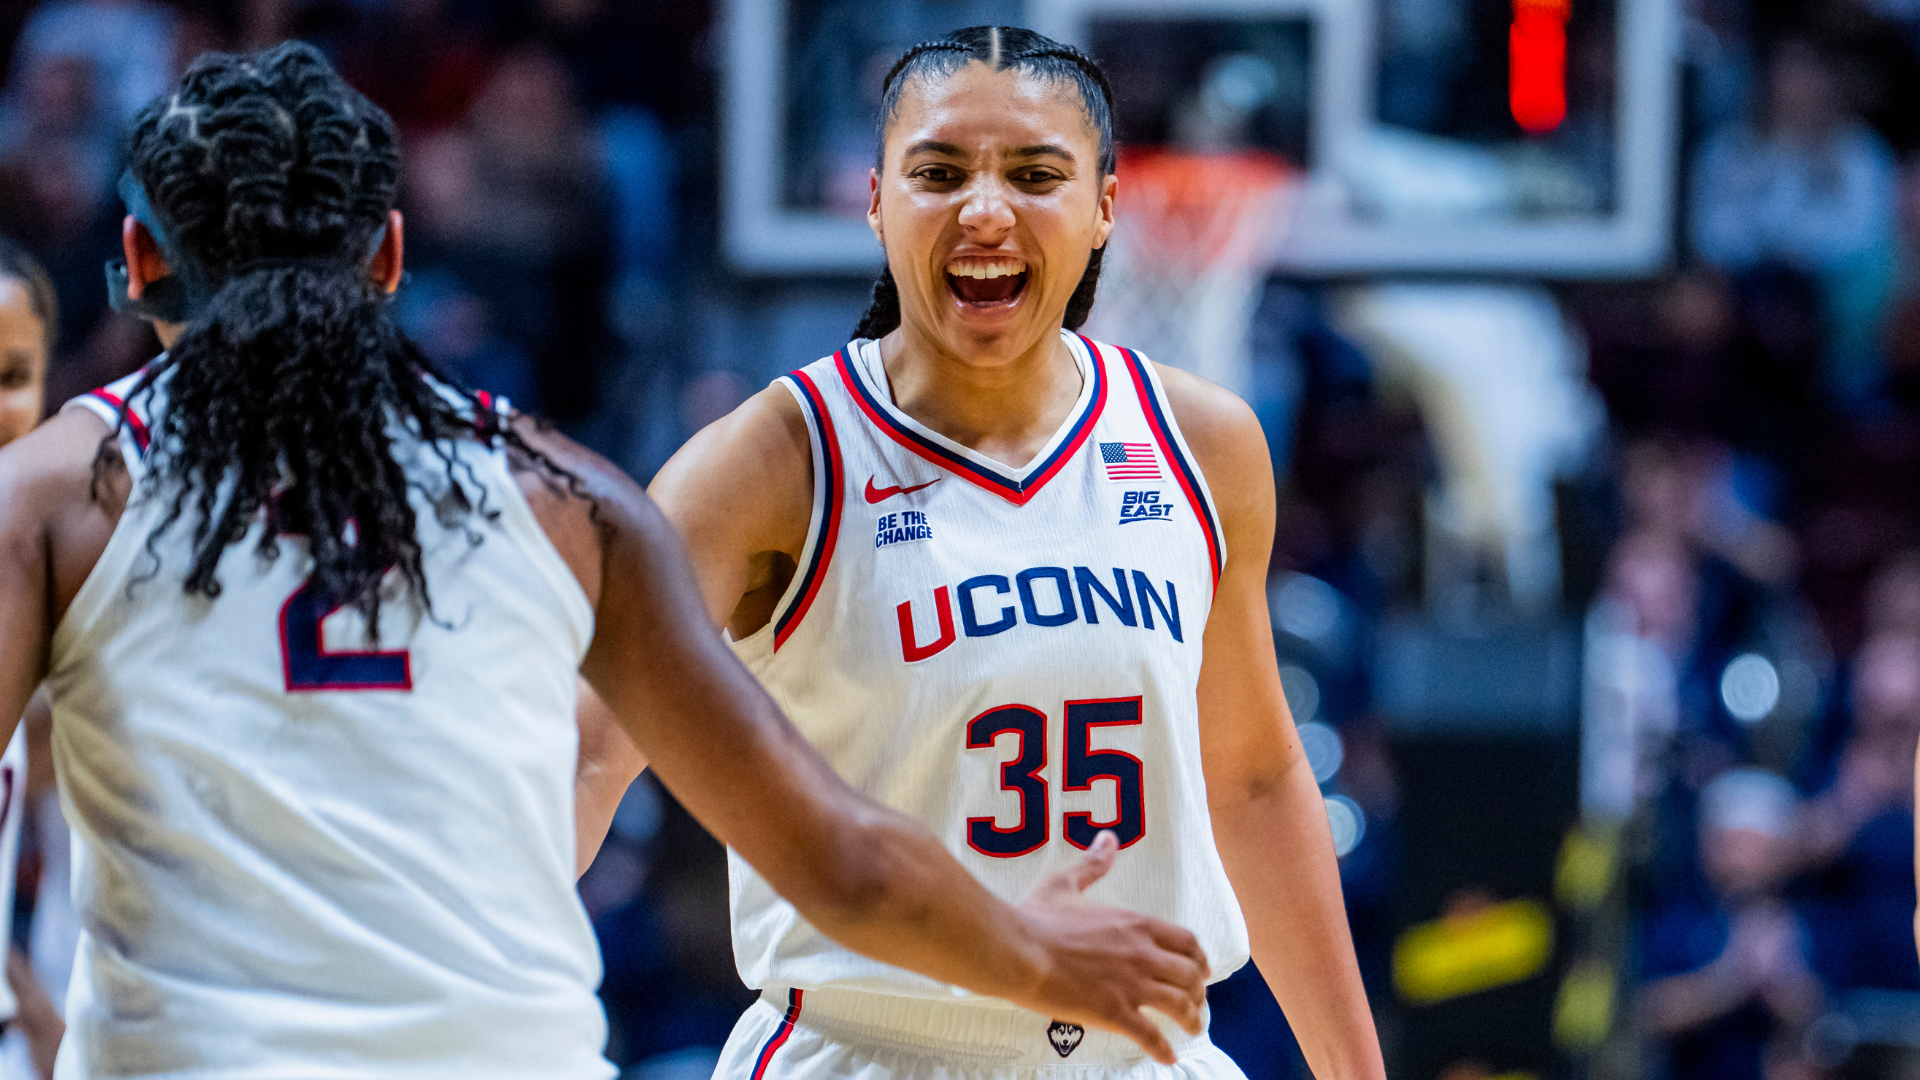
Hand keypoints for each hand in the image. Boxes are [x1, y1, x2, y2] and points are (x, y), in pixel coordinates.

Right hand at [1004, 831, 1209, 1064]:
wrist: (1017, 949)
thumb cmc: (1036, 917)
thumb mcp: (1066, 882)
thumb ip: (1092, 864)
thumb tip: (1108, 839)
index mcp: (1135, 923)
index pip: (1186, 941)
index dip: (1198, 958)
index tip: (1199, 969)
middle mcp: (1142, 954)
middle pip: (1190, 975)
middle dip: (1198, 990)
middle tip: (1196, 1001)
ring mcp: (1130, 985)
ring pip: (1180, 1005)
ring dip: (1192, 1018)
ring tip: (1192, 1028)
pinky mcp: (1114, 1012)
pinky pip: (1150, 1035)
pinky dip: (1163, 1049)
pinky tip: (1168, 1057)